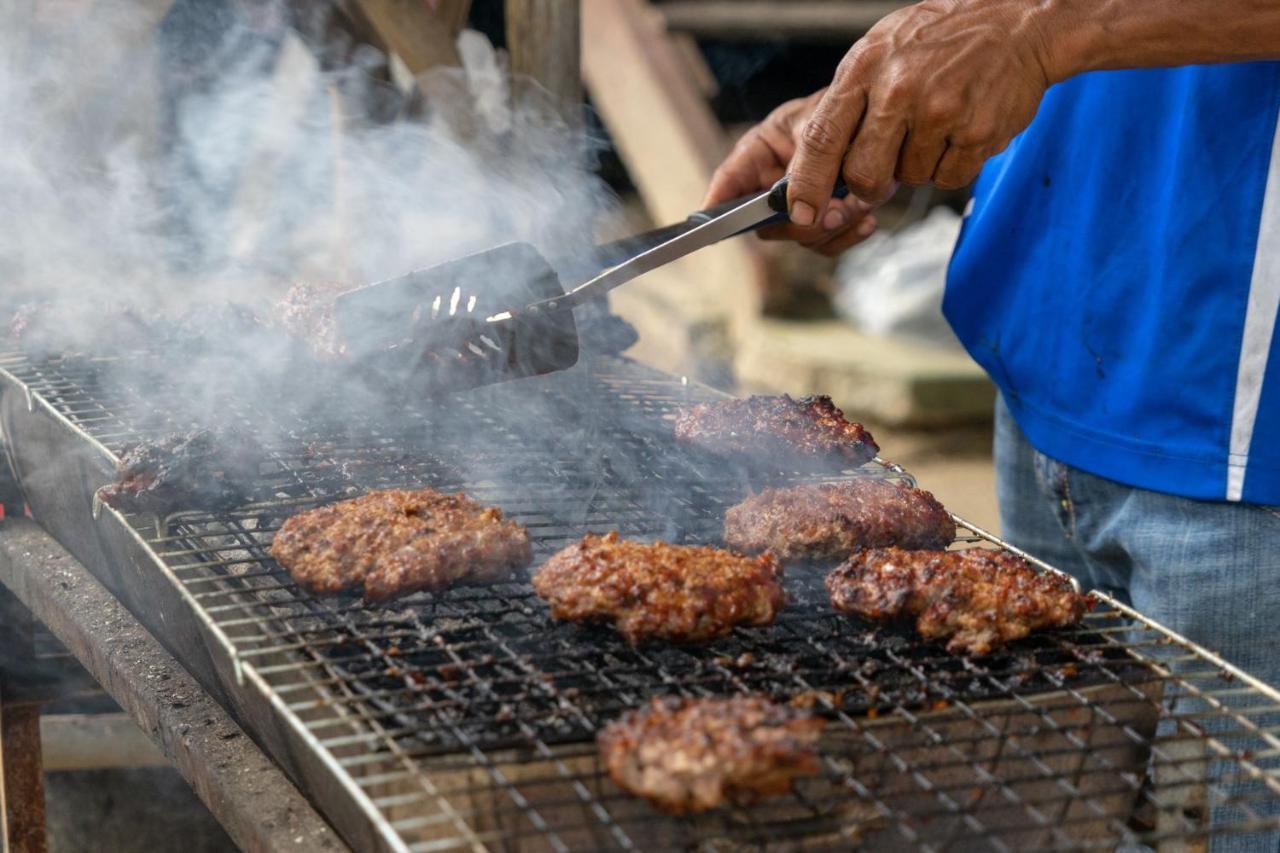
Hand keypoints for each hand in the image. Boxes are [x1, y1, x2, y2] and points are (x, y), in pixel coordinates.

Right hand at [703, 92, 880, 256]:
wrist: (882, 112)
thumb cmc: (843, 103)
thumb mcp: (819, 121)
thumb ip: (806, 161)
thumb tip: (801, 210)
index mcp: (759, 152)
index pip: (729, 183)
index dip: (717, 207)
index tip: (709, 227)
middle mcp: (773, 183)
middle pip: (765, 224)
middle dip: (797, 224)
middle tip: (830, 216)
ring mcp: (800, 203)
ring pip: (800, 236)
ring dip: (830, 229)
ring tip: (857, 208)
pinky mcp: (827, 215)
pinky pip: (828, 241)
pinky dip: (848, 235)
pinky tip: (866, 222)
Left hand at [787, 0, 1054, 223]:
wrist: (1018, 23)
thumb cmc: (940, 38)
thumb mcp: (881, 50)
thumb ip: (849, 102)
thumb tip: (816, 165)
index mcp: (865, 68)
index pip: (821, 138)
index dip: (807, 184)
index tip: (801, 212)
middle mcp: (898, 90)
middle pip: (863, 174)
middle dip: (870, 184)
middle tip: (886, 165)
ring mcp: (940, 112)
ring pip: (909, 179)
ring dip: (919, 164)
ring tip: (936, 122)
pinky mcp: (976, 133)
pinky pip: (947, 179)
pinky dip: (951, 164)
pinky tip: (960, 128)